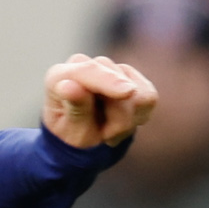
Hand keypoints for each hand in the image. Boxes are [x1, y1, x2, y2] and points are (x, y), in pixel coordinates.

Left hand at [41, 54, 156, 151]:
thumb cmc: (73, 137)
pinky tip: (120, 123)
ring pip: (138, 91)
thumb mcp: (71, 131)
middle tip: (104, 137)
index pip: (89, 71)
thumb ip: (75, 108)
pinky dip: (138, 116)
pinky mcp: (130, 76)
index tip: (127, 92)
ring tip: (110, 131)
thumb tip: (69, 85)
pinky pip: (149, 96)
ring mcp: (108, 68)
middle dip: (117, 119)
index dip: (109, 81)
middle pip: (117, 81)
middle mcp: (83, 65)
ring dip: (127, 120)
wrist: (82, 142)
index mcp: (60, 76)